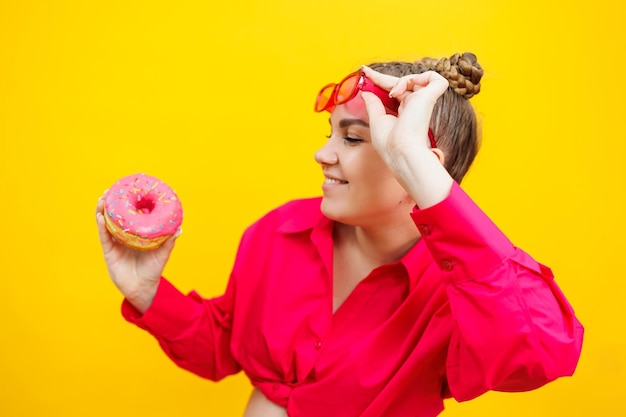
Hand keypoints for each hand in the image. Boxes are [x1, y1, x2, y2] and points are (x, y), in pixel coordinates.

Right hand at [96, 193, 179, 312]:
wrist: (142, 289)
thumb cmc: (153, 270)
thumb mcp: (163, 254)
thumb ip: (169, 241)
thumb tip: (179, 228)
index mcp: (136, 233)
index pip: (131, 215)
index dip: (129, 202)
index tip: (127, 189)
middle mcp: (124, 236)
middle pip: (115, 216)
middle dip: (111, 203)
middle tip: (110, 191)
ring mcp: (116, 242)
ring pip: (106, 223)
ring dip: (103, 210)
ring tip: (103, 199)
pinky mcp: (109, 251)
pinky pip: (104, 237)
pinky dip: (102, 226)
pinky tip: (101, 217)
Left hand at [360, 66, 452, 208]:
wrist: (401, 150)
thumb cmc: (389, 142)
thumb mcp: (376, 120)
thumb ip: (373, 104)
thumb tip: (366, 92)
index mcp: (403, 112)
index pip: (392, 91)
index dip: (379, 80)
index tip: (365, 71)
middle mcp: (414, 105)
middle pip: (400, 82)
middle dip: (382, 77)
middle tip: (365, 71)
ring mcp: (423, 101)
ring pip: (415, 79)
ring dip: (401, 81)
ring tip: (393, 93)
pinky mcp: (431, 98)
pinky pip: (435, 78)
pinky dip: (421, 76)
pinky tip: (408, 86)